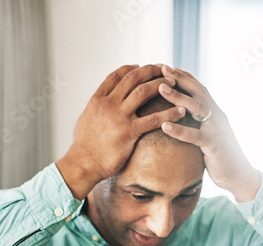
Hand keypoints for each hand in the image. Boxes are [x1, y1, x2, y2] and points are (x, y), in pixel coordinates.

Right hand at [56, 64, 186, 199]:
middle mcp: (109, 103)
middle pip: (132, 78)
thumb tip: (93, 105)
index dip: (130, 68)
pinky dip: (169, 113)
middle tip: (163, 68)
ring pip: (144, 92)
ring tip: (174, 82)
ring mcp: (120, 116)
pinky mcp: (130, 132)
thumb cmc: (82, 146)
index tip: (140, 66)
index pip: (116, 76)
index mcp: (97, 99)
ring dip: (161, 84)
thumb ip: (92, 110)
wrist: (83, 163)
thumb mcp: (83, 121)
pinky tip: (180, 111)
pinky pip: (154, 119)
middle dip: (150, 70)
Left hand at [158, 65, 261, 201]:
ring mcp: (217, 129)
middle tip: (162, 68)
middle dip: (179, 78)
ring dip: (177, 96)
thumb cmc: (221, 157)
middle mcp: (217, 116)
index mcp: (215, 112)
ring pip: (196, 107)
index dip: (184, 76)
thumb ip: (199, 123)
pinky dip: (179, 130)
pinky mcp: (214, 145)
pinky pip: (195, 136)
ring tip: (161, 88)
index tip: (167, 67)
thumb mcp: (209, 135)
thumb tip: (181, 116)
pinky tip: (164, 126)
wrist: (240, 175)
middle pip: (197, 91)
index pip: (199, 88)